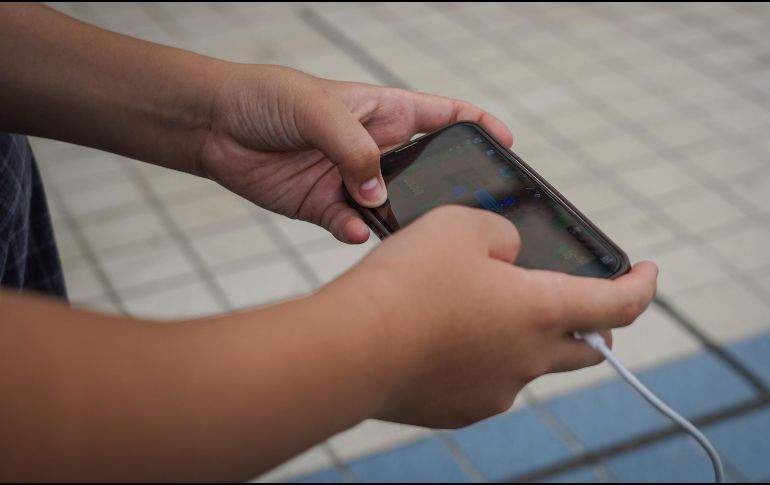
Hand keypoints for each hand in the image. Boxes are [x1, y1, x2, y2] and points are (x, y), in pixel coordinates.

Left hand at [197, 65, 512, 243]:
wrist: (214, 127)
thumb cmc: (267, 98)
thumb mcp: (317, 108)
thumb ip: (353, 149)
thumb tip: (377, 194)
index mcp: (384, 112)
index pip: (443, 115)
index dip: (477, 126)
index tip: (505, 143)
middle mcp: (374, 149)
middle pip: (426, 171)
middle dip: (444, 190)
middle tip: (461, 212)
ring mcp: (352, 182)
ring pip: (393, 208)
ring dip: (399, 221)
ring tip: (405, 231)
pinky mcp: (326, 208)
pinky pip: (353, 226)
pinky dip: (357, 232)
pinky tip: (354, 230)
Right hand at [323, 206, 657, 427]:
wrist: (350, 348)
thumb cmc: (406, 283)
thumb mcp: (460, 225)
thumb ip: (502, 233)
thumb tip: (508, 256)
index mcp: (540, 311)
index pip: (619, 304)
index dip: (642, 285)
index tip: (646, 271)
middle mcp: (528, 359)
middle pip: (586, 348)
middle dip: (593, 324)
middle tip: (577, 300)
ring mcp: (494, 391)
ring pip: (530, 363)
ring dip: (524, 337)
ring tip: (479, 309)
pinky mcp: (459, 409)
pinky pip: (487, 381)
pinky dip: (482, 358)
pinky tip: (444, 337)